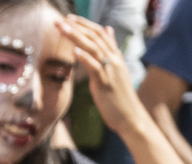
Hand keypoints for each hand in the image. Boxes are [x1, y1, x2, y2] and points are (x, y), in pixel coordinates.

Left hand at [57, 15, 147, 136]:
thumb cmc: (121, 97)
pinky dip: (84, 57)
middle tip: (59, 20)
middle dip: (76, 26)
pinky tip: (74, 51)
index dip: (85, 24)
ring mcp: (111, 71)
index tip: (69, 18)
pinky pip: (95, 67)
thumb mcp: (117, 69)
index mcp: (116, 57)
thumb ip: (111, 50)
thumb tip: (109, 30)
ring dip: (76, 36)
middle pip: (95, 37)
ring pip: (93, 48)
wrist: (131, 117)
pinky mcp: (105, 83)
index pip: (100, 33)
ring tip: (61, 28)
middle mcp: (114, 60)